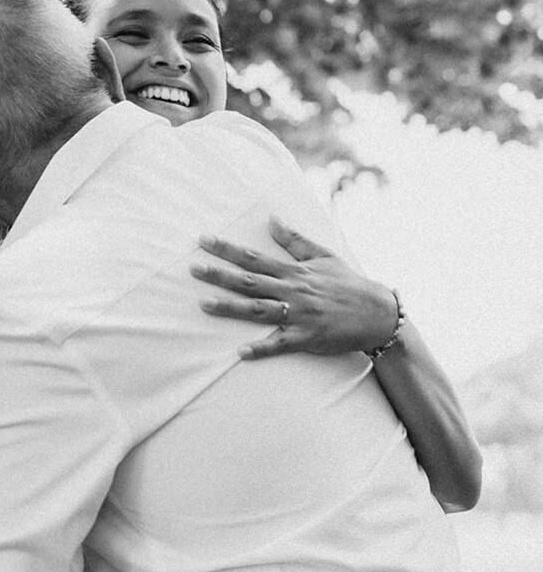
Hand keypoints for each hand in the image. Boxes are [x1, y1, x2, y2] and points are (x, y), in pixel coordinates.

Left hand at [192, 216, 397, 359]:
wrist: (378, 313)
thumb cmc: (347, 283)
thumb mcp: (323, 256)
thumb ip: (294, 240)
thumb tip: (272, 219)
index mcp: (294, 272)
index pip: (254, 257)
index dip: (227, 249)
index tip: (203, 240)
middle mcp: (293, 291)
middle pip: (249, 281)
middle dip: (220, 275)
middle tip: (193, 269)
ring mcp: (298, 314)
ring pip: (258, 310)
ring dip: (231, 308)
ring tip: (204, 304)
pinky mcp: (306, 337)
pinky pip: (280, 344)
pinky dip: (261, 348)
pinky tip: (240, 352)